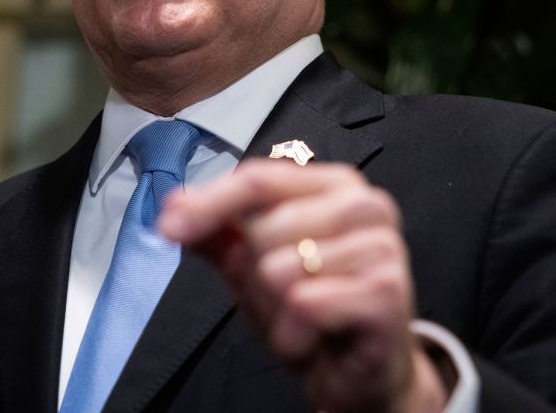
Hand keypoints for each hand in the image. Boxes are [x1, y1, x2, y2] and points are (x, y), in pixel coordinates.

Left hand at [159, 159, 447, 412]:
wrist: (360, 376)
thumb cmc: (314, 315)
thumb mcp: (253, 271)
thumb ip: (218, 234)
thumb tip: (174, 205)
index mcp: (333, 185)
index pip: (257, 179)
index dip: (207, 204)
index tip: (169, 227)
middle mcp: (363, 205)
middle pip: (265, 227)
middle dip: (256, 275)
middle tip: (286, 298)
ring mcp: (382, 245)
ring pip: (280, 267)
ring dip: (275, 310)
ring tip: (302, 319)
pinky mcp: (387, 291)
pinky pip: (304, 304)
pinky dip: (294, 333)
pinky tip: (315, 336)